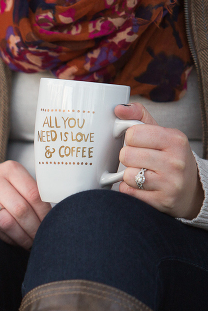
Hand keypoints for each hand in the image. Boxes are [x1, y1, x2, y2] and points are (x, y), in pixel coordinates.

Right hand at [0, 161, 51, 249]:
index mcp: (11, 169)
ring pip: (7, 222)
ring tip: (31, 244)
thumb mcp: (18, 182)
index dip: (45, 214)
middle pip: (21, 210)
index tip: (52, 226)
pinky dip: (8, 239)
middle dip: (34, 229)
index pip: (34, 194)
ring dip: (22, 237)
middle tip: (42, 239)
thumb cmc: (5, 188)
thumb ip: (34, 194)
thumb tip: (59, 217)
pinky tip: (15, 241)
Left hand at [115, 104, 203, 218]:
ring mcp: (170, 183)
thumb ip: (138, 117)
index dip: (130, 138)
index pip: (133, 133)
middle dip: (127, 158)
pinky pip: (128, 192)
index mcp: (175, 139)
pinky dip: (129, 190)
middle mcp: (175, 161)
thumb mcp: (161, 133)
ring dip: (128, 176)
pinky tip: (141, 187)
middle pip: (126, 155)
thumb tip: (119, 108)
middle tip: (139, 160)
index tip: (138, 143)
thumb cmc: (169, 157)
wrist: (190, 190)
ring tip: (141, 174)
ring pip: (126, 175)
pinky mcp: (161, 202)